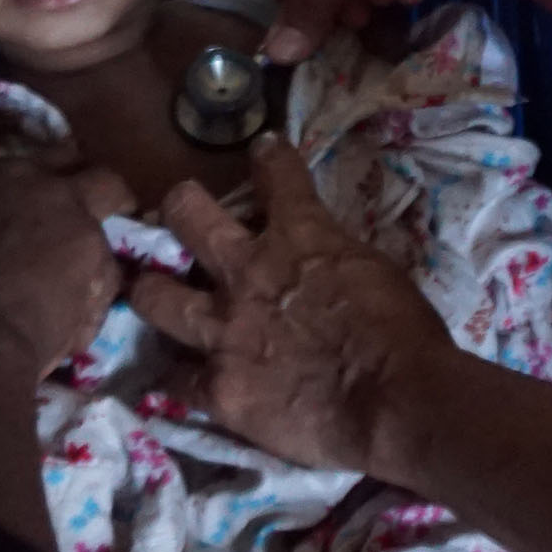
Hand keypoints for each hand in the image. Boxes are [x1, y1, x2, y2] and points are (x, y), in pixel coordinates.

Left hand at [0, 156, 136, 384]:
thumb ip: (105, 266)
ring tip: (21, 215)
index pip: (108, 182)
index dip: (118, 198)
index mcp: (73, 201)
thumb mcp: (93, 300)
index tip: (119, 210)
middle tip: (72, 200)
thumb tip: (104, 261)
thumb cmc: (39, 328)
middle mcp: (28, 179)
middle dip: (73, 176)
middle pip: (61, 158)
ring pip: (13, 174)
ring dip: (23, 190)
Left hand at [132, 138, 460, 476]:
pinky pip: (176, 379)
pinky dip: (179, 377)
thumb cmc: (402, 332)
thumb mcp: (372, 269)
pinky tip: (178, 378)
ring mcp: (224, 331)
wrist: (393, 400)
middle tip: (178, 213)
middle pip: (187, 218)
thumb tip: (325, 267)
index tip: (263, 152)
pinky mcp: (217, 386)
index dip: (268, 159)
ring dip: (151, 291)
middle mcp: (247, 272)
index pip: (277, 173)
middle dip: (179, 208)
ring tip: (148, 292)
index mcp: (300, 236)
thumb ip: (334, 259)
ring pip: (154, 297)